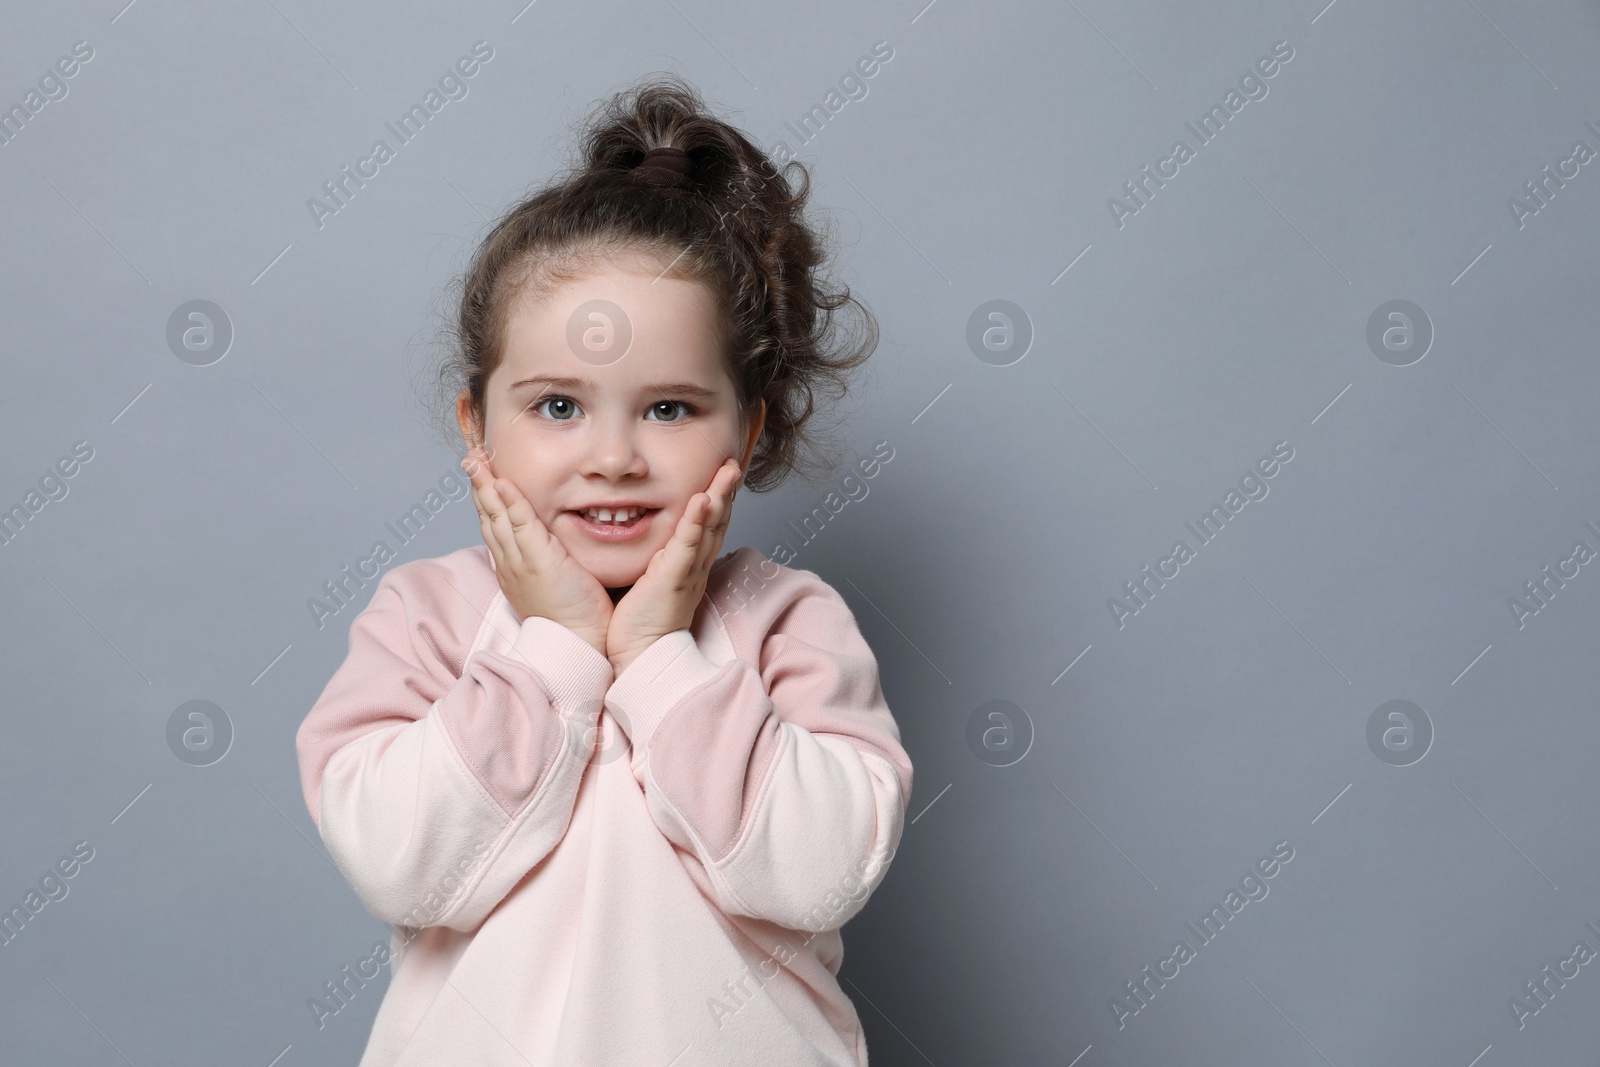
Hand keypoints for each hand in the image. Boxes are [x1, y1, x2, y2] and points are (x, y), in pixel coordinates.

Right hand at [461, 445, 613, 660]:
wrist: (577, 644)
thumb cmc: (573, 618)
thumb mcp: (552, 582)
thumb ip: (548, 560)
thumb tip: (552, 545)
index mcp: (512, 567)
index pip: (495, 526)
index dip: (486, 499)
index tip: (482, 476)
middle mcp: (510, 562)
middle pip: (488, 517)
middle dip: (478, 485)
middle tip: (470, 458)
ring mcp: (521, 561)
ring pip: (497, 517)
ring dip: (486, 486)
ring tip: (475, 460)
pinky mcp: (539, 561)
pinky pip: (520, 526)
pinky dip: (510, 502)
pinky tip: (502, 483)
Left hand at [606, 459, 742, 675]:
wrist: (641, 656)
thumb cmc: (640, 623)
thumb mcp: (650, 580)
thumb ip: (652, 558)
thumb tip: (642, 538)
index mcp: (688, 564)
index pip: (707, 526)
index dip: (717, 499)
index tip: (722, 474)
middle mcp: (695, 565)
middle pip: (717, 521)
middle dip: (727, 490)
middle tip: (733, 464)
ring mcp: (687, 570)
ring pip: (710, 528)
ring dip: (721, 496)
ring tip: (729, 470)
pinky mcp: (675, 578)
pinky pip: (689, 545)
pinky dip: (697, 521)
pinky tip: (703, 499)